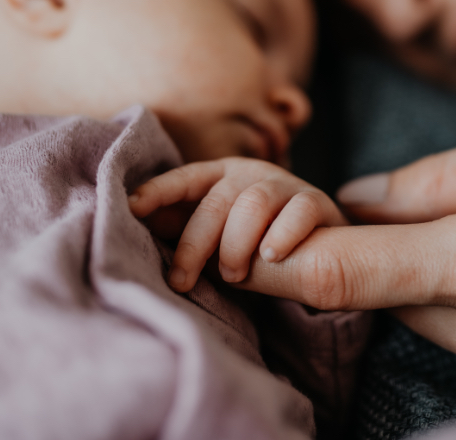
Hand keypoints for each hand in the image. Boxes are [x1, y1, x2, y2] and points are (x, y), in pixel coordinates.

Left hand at [130, 157, 349, 292]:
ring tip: (233, 276)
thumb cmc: (258, 239)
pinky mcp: (316, 202)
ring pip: (254, 205)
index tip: (132, 208)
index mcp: (222, 175)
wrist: (323, 247)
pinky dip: (282, 235)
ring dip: (237, 244)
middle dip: (194, 243)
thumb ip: (187, 226)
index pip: (185, 178)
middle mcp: (251, 174)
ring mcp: (286, 185)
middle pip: (216, 202)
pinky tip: (271, 256)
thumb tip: (141, 225)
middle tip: (182, 280)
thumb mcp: (219, 231)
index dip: (159, 191)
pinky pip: (298, 213)